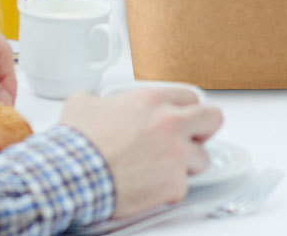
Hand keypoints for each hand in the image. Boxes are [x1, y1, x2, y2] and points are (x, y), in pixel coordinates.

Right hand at [60, 87, 222, 219]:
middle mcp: (170, 123)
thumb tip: (97, 104)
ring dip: (188, 164)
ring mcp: (176, 154)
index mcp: (152, 100)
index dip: (186, 109)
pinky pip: (183, 186)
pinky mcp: (174, 183)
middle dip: (203, 131)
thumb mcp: (85, 104)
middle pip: (213, 119)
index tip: (182, 118)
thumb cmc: (78, 144)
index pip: (190, 97)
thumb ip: (102, 101)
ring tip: (164, 169)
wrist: (73, 174)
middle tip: (191, 140)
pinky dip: (169, 189)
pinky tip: (151, 186)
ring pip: (204, 158)